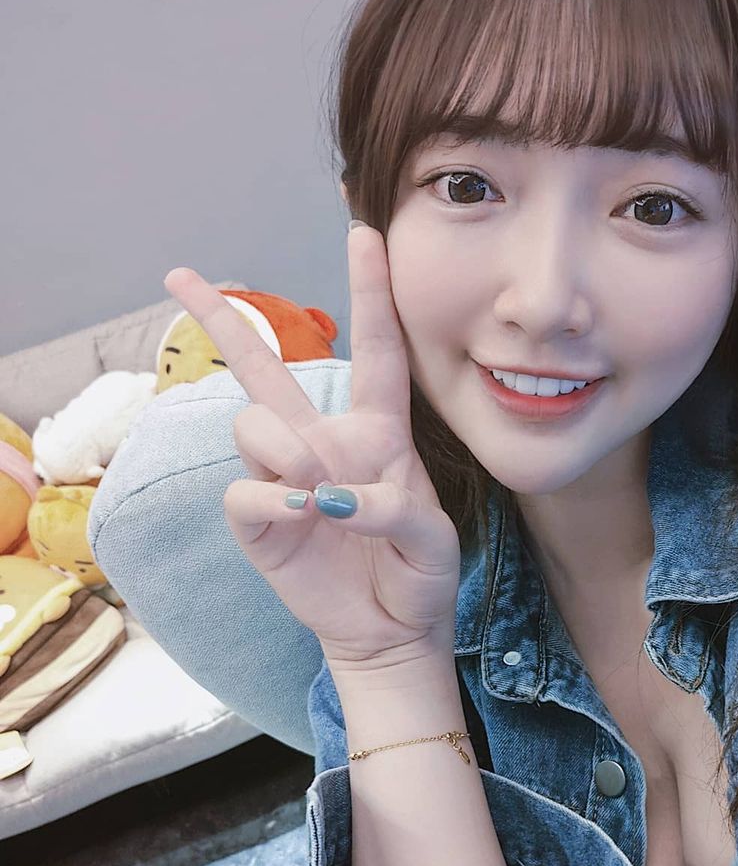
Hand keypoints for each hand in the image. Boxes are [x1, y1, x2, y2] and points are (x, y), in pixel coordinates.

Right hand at [161, 225, 460, 669]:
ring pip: (253, 422)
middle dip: (222, 319)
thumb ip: (391, 508)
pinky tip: (301, 520)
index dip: (371, 293)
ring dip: (284, 450)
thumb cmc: (419, 573)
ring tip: (316, 492)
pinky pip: (243, 489)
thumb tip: (327, 497)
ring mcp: (283, 479)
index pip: (375, 352)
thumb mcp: (431, 538)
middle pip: (265, 368)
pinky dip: (272, 502)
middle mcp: (322, 443)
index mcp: (377, 432)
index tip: (365, 233)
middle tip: (179, 274)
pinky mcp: (258, 520)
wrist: (392, 631)